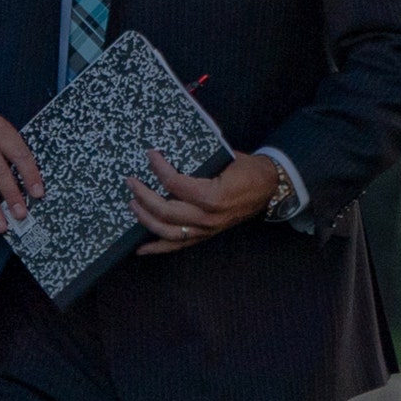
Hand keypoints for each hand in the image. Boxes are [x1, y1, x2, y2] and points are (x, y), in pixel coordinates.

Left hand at [128, 150, 277, 254]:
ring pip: (167, 231)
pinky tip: (140, 248)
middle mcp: (208, 217)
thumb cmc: (248, 169)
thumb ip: (199, 159)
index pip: (175, 183)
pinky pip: (177, 246)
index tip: (150, 155)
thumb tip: (171, 152)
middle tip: (131, 181)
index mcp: (214, 196)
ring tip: (132, 204)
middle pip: (166, 210)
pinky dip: (157, 248)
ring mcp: (206, 230)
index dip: (159, 167)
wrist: (269, 188)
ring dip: (145, 218)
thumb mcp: (226, 157)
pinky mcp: (205, 236)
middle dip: (143, 195)